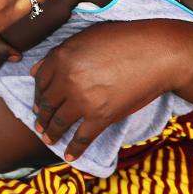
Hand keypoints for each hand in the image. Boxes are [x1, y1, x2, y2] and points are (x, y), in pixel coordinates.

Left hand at [31, 20, 192, 161]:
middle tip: (39, 126)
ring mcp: (83, 100)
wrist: (156, 54)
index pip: (40, 81)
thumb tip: (35, 70)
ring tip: (48, 139)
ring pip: (59, 122)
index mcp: (61, 57)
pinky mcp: (101, 117)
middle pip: (47, 103)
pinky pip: (82, 137)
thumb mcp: (86, 37)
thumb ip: (59, 53)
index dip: (37, 95)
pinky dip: (74, 149)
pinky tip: (70, 156)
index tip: (38, 103)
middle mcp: (67, 79)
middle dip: (41, 117)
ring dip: (51, 134)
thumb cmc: (124, 40)